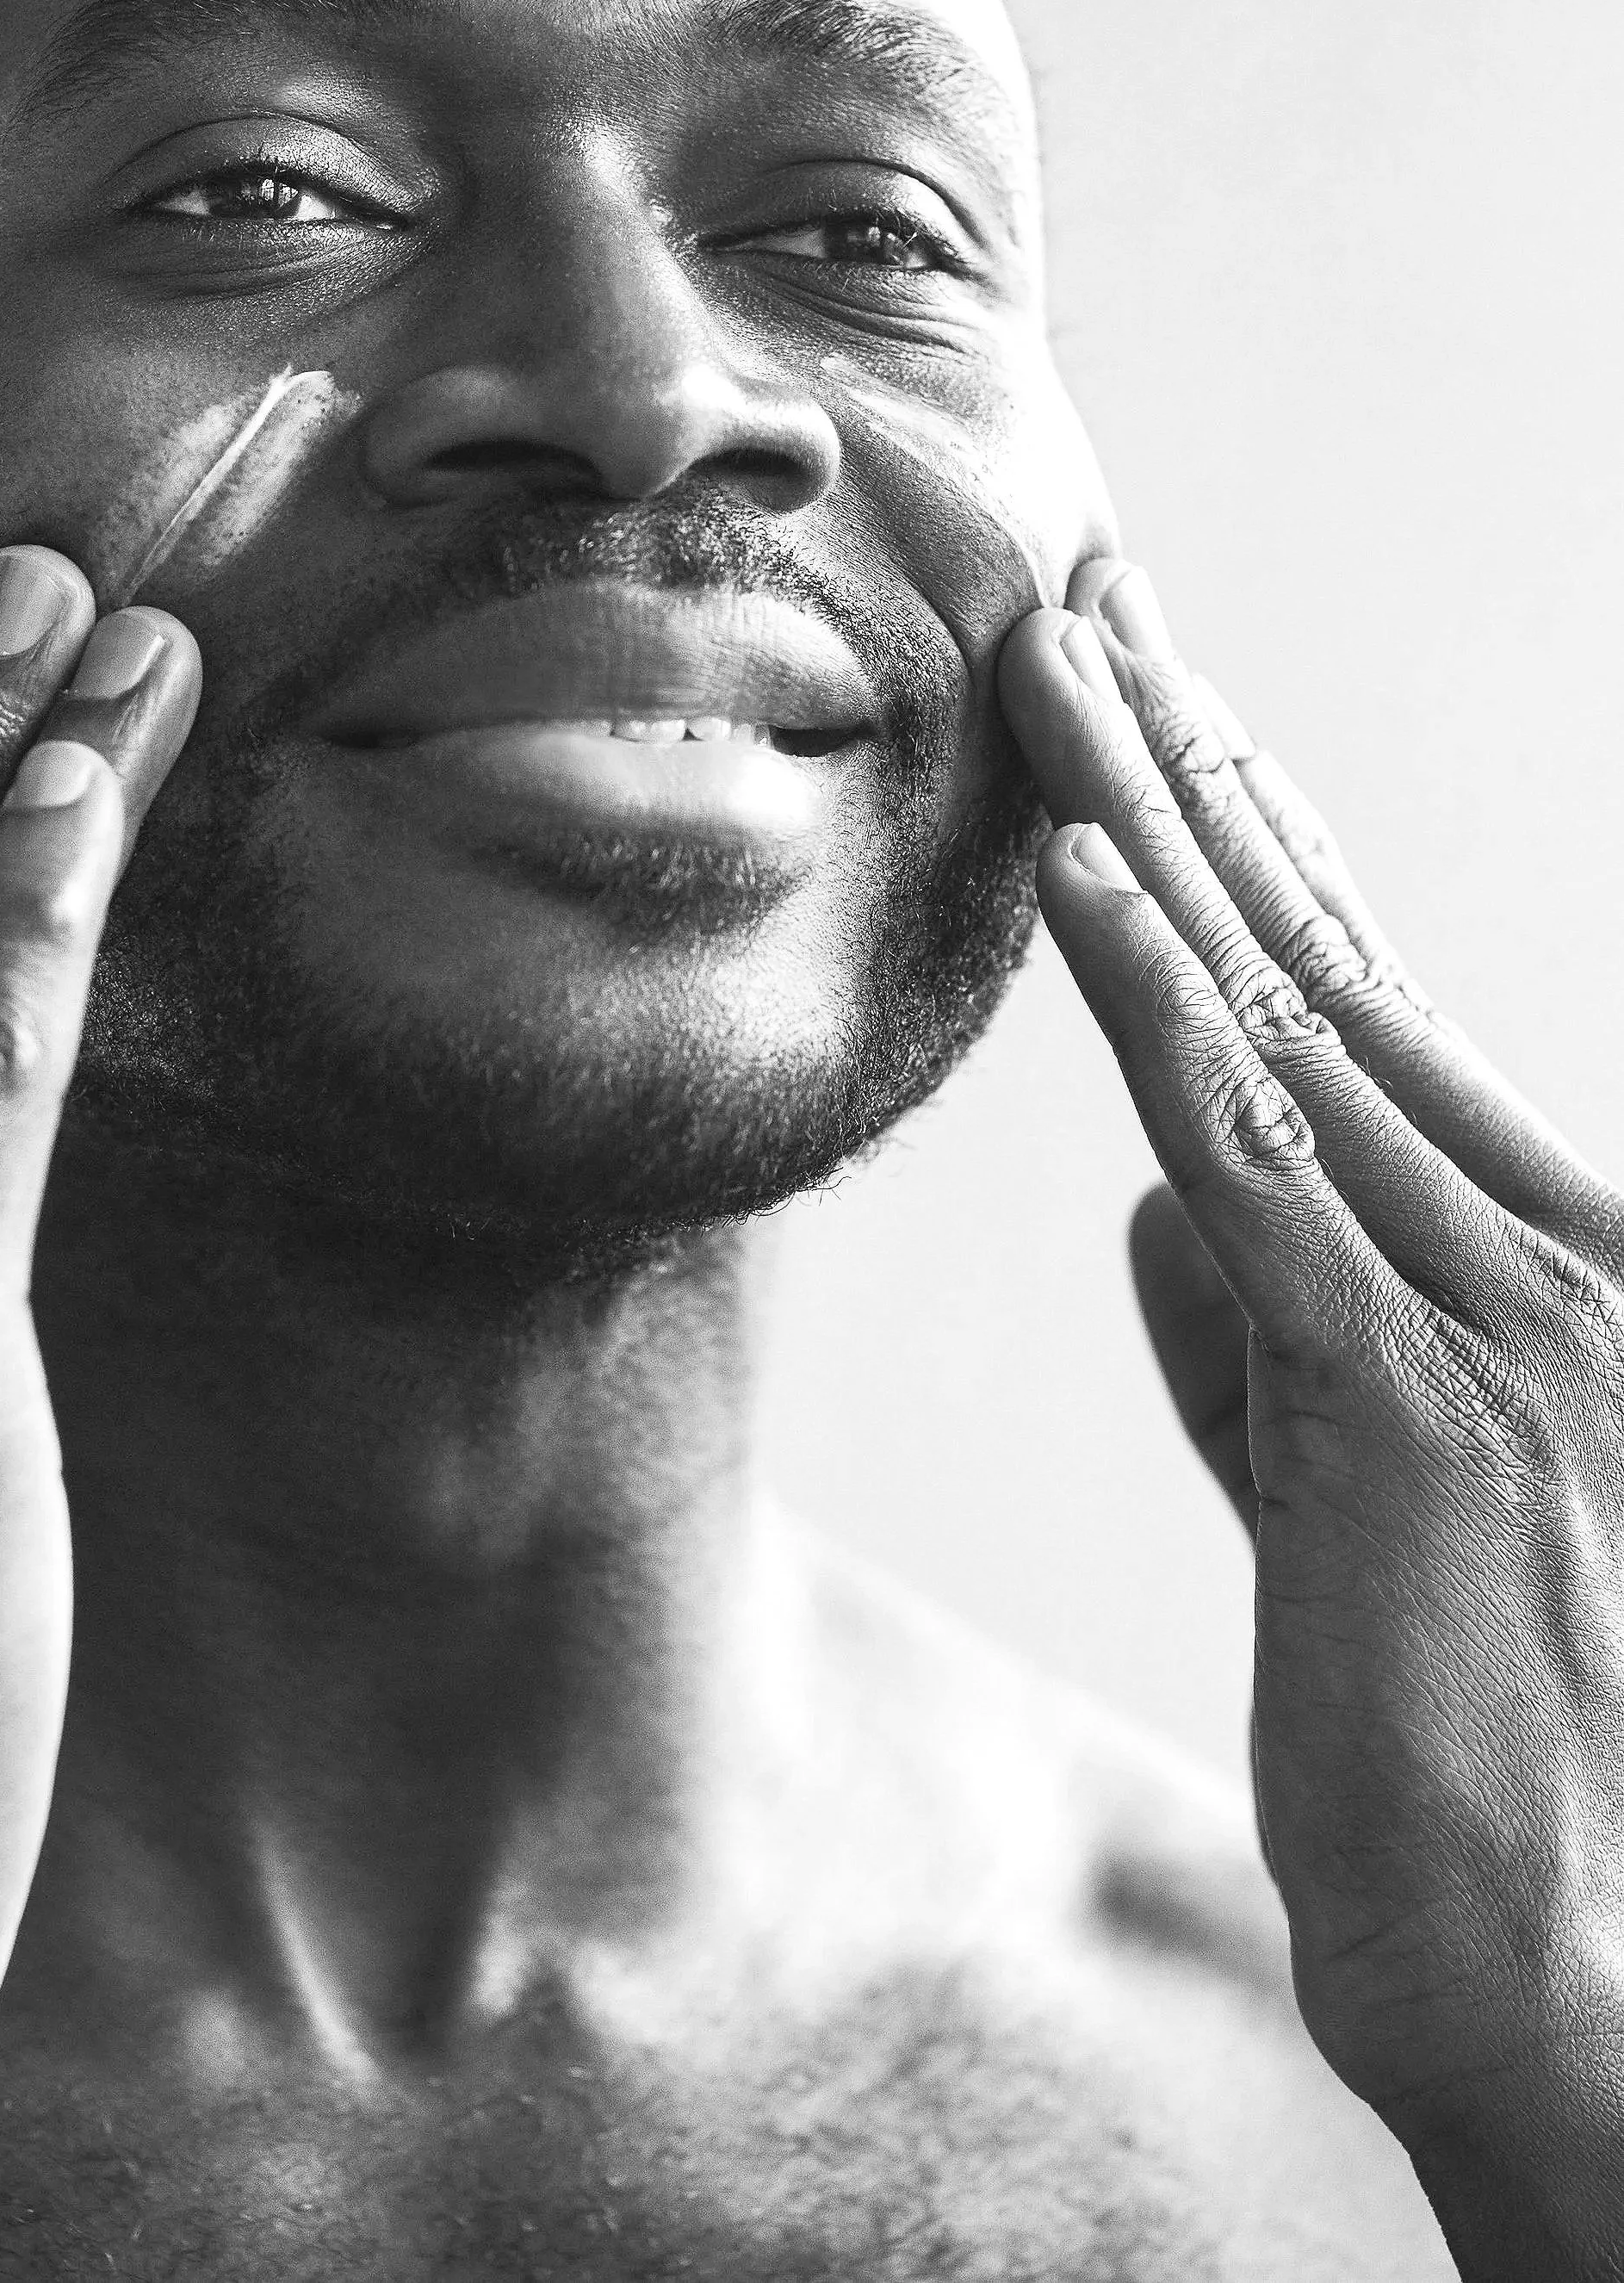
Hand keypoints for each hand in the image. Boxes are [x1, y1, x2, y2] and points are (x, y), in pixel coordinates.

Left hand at [1001, 562, 1623, 2278]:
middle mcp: (1543, 1249)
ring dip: (1151, 824)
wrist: (1613, 2014)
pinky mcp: (1415, 1408)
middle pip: (1319, 961)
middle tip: (1087, 605)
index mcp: (1537, 1268)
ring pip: (1282, 1016)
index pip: (1355, 1010)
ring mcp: (1494, 1316)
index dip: (1244, 849)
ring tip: (1052, 664)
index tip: (1149, 719)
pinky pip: (1259, 1166)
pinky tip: (1087, 879)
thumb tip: (1148, 1205)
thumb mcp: (1360, 1516)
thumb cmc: (1499, 1778)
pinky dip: (1164, 1010)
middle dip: (1187, 769)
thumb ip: (1261, 1355)